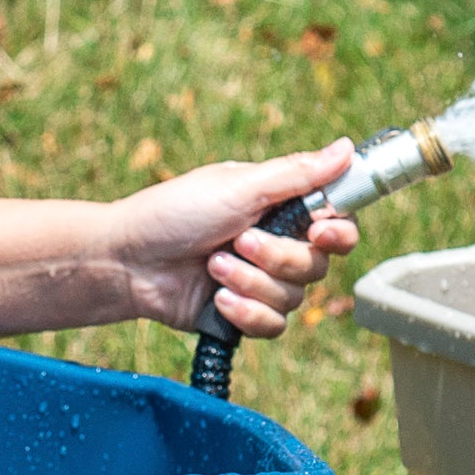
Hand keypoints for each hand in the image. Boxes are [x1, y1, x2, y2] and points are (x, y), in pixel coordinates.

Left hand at [109, 138, 364, 337]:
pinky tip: (216, 298)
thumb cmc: (174, 212)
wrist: (128, 261)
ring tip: (212, 265)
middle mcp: (277, 245)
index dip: (339, 231)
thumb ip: (296, 174)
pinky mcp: (244, 315)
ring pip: (294, 298)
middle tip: (239, 241)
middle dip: (278, 257)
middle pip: (318, 265)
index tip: (321, 231)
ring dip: (251, 282)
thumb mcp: (238, 187)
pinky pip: (272, 325)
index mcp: (281, 208)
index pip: (337, 223)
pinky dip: (245, 313)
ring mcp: (261, 282)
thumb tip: (347, 148)